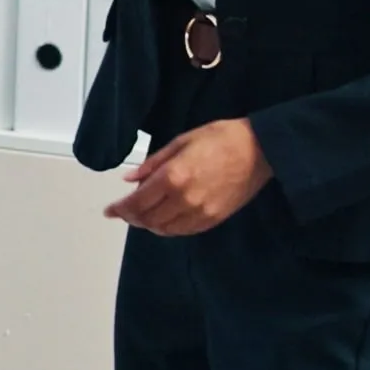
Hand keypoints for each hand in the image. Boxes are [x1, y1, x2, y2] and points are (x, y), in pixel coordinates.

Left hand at [103, 119, 270, 235]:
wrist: (260, 149)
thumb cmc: (220, 138)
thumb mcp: (181, 142)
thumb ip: (152, 164)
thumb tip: (130, 179)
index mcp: (173, 176)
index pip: (137, 203)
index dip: (119, 210)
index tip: (109, 211)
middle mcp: (184, 199)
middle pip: (148, 220)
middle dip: (132, 218)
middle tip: (125, 211)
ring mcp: (201, 212)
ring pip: (165, 229)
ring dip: (150, 224)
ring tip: (144, 214)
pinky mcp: (214, 219)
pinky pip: (184, 231)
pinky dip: (169, 228)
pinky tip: (165, 218)